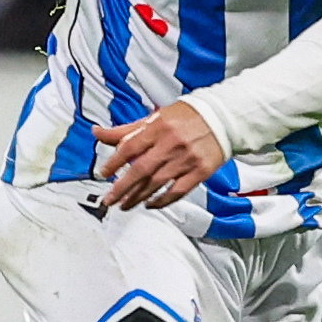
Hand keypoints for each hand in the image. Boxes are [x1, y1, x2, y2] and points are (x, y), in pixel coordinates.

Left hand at [100, 101, 229, 210]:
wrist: (224, 118)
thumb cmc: (188, 117)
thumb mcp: (155, 117)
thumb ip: (126, 129)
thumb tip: (97, 132)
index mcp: (159, 128)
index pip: (130, 147)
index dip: (114, 162)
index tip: (104, 174)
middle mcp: (172, 144)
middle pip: (141, 170)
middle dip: (122, 188)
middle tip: (109, 200)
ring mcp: (187, 159)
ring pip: (157, 183)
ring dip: (138, 197)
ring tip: (125, 205)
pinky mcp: (200, 171)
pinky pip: (178, 191)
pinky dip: (162, 200)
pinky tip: (151, 204)